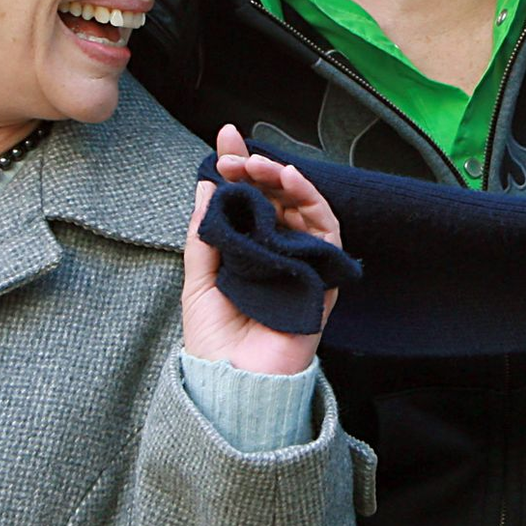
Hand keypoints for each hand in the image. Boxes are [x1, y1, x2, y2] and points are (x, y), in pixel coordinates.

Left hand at [181, 124, 342, 374]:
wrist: (234, 387)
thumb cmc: (215, 342)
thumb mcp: (199, 279)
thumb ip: (205, 232)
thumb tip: (207, 184)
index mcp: (249, 248)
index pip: (249, 197)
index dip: (240, 167)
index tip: (225, 138)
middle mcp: (278, 249)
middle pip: (277, 195)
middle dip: (259, 167)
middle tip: (238, 156)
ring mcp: (302, 260)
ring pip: (305, 205)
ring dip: (286, 177)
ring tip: (263, 166)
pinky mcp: (324, 275)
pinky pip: (327, 231)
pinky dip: (313, 202)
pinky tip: (292, 184)